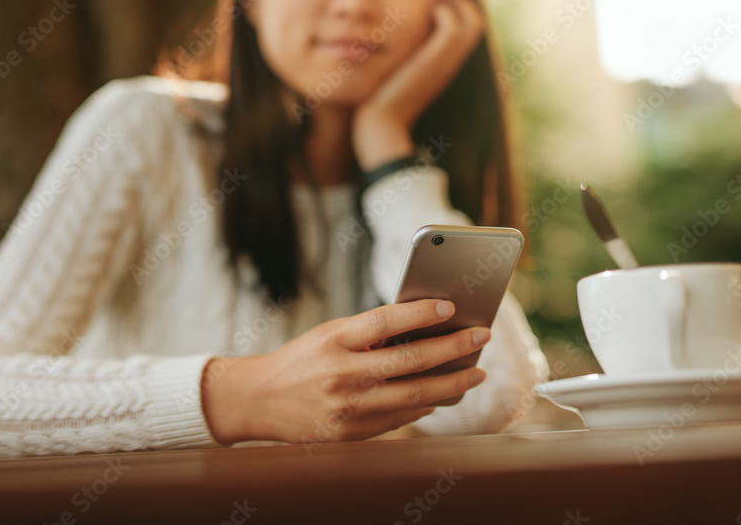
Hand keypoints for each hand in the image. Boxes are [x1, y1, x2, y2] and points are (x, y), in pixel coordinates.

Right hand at [201, 299, 489, 444]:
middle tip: (481, 338)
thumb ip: (369, 334)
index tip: (450, 307)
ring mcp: (348, 408)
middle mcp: (342, 374)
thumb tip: (423, 331)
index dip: (420, 313)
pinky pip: (400, 419)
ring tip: (474, 373)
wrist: (259, 400)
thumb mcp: (328, 335)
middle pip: (410, 362)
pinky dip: (424, 407)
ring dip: (451, 384)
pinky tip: (440, 397)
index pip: (385, 322)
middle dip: (453, 349)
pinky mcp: (351, 433)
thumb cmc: (301, 360)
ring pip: (415, 397)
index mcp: (334, 340)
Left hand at [352, 0, 484, 170]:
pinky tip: (421, 13)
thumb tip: (387, 39)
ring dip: (451, 2)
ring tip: (428, 4)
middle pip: (476, 20)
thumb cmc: (378, 102)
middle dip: (458, 0)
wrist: (380, 125)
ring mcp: (446, 61)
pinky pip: (452, 24)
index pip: (468, 28)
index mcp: (443, 64)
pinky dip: (442, 8)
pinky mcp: (435, 60)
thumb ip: (398, 55)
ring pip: (472, 19)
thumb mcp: (392, 72)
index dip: (455, 8)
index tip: (428, 3)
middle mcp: (451, 62)